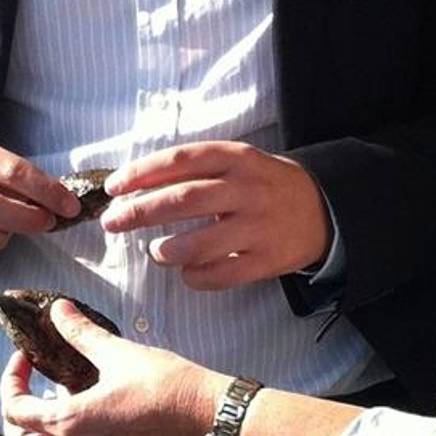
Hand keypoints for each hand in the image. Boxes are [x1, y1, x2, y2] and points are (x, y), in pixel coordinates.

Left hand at [0, 303, 222, 435]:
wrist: (207, 417)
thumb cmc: (167, 387)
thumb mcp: (117, 352)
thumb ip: (80, 333)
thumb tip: (59, 311)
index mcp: (69, 422)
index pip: (15, 409)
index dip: (12, 379)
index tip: (26, 358)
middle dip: (16, 419)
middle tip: (28, 390)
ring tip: (56, 404)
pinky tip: (87, 425)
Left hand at [102, 142, 331, 289]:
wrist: (324, 209)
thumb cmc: (264, 186)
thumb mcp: (237, 163)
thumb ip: (195, 170)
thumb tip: (135, 186)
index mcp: (237, 158)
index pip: (181, 160)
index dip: (142, 173)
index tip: (113, 188)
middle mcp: (247, 188)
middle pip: (183, 199)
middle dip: (140, 212)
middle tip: (112, 223)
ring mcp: (259, 226)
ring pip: (201, 242)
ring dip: (167, 250)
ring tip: (155, 253)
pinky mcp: (268, 259)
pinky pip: (223, 274)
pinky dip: (196, 277)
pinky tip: (186, 273)